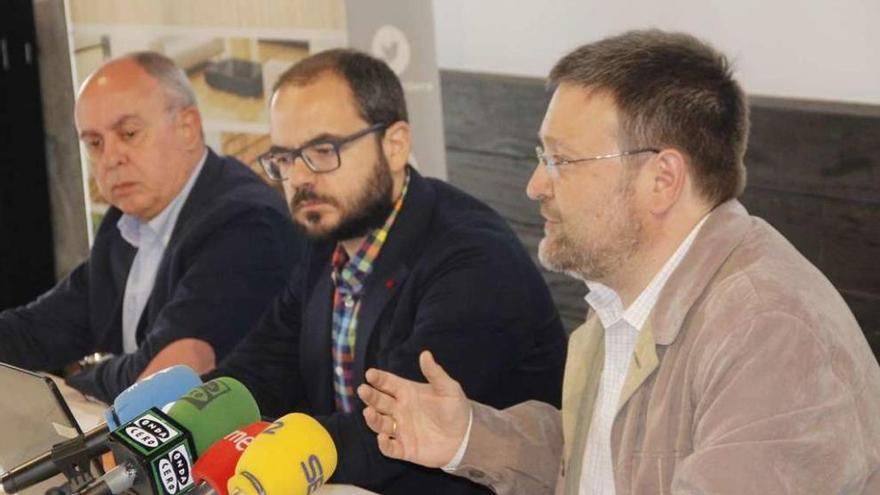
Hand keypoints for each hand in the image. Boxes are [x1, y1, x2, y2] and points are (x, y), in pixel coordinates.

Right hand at [357, 350, 471, 467]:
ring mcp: (401, 429)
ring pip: (380, 423)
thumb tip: (425, 354)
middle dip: (370, 396)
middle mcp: (400, 410)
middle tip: (363, 390)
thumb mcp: (449, 389)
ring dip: (372, 418)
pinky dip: (383, 444)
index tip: (370, 374)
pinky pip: (389, 448)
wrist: (467, 438)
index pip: (388, 383)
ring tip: (368, 412)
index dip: (378, 378)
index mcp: (407, 392)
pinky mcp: (405, 448)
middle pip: (379, 401)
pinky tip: (383, 437)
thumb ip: (435, 373)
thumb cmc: (456, 410)